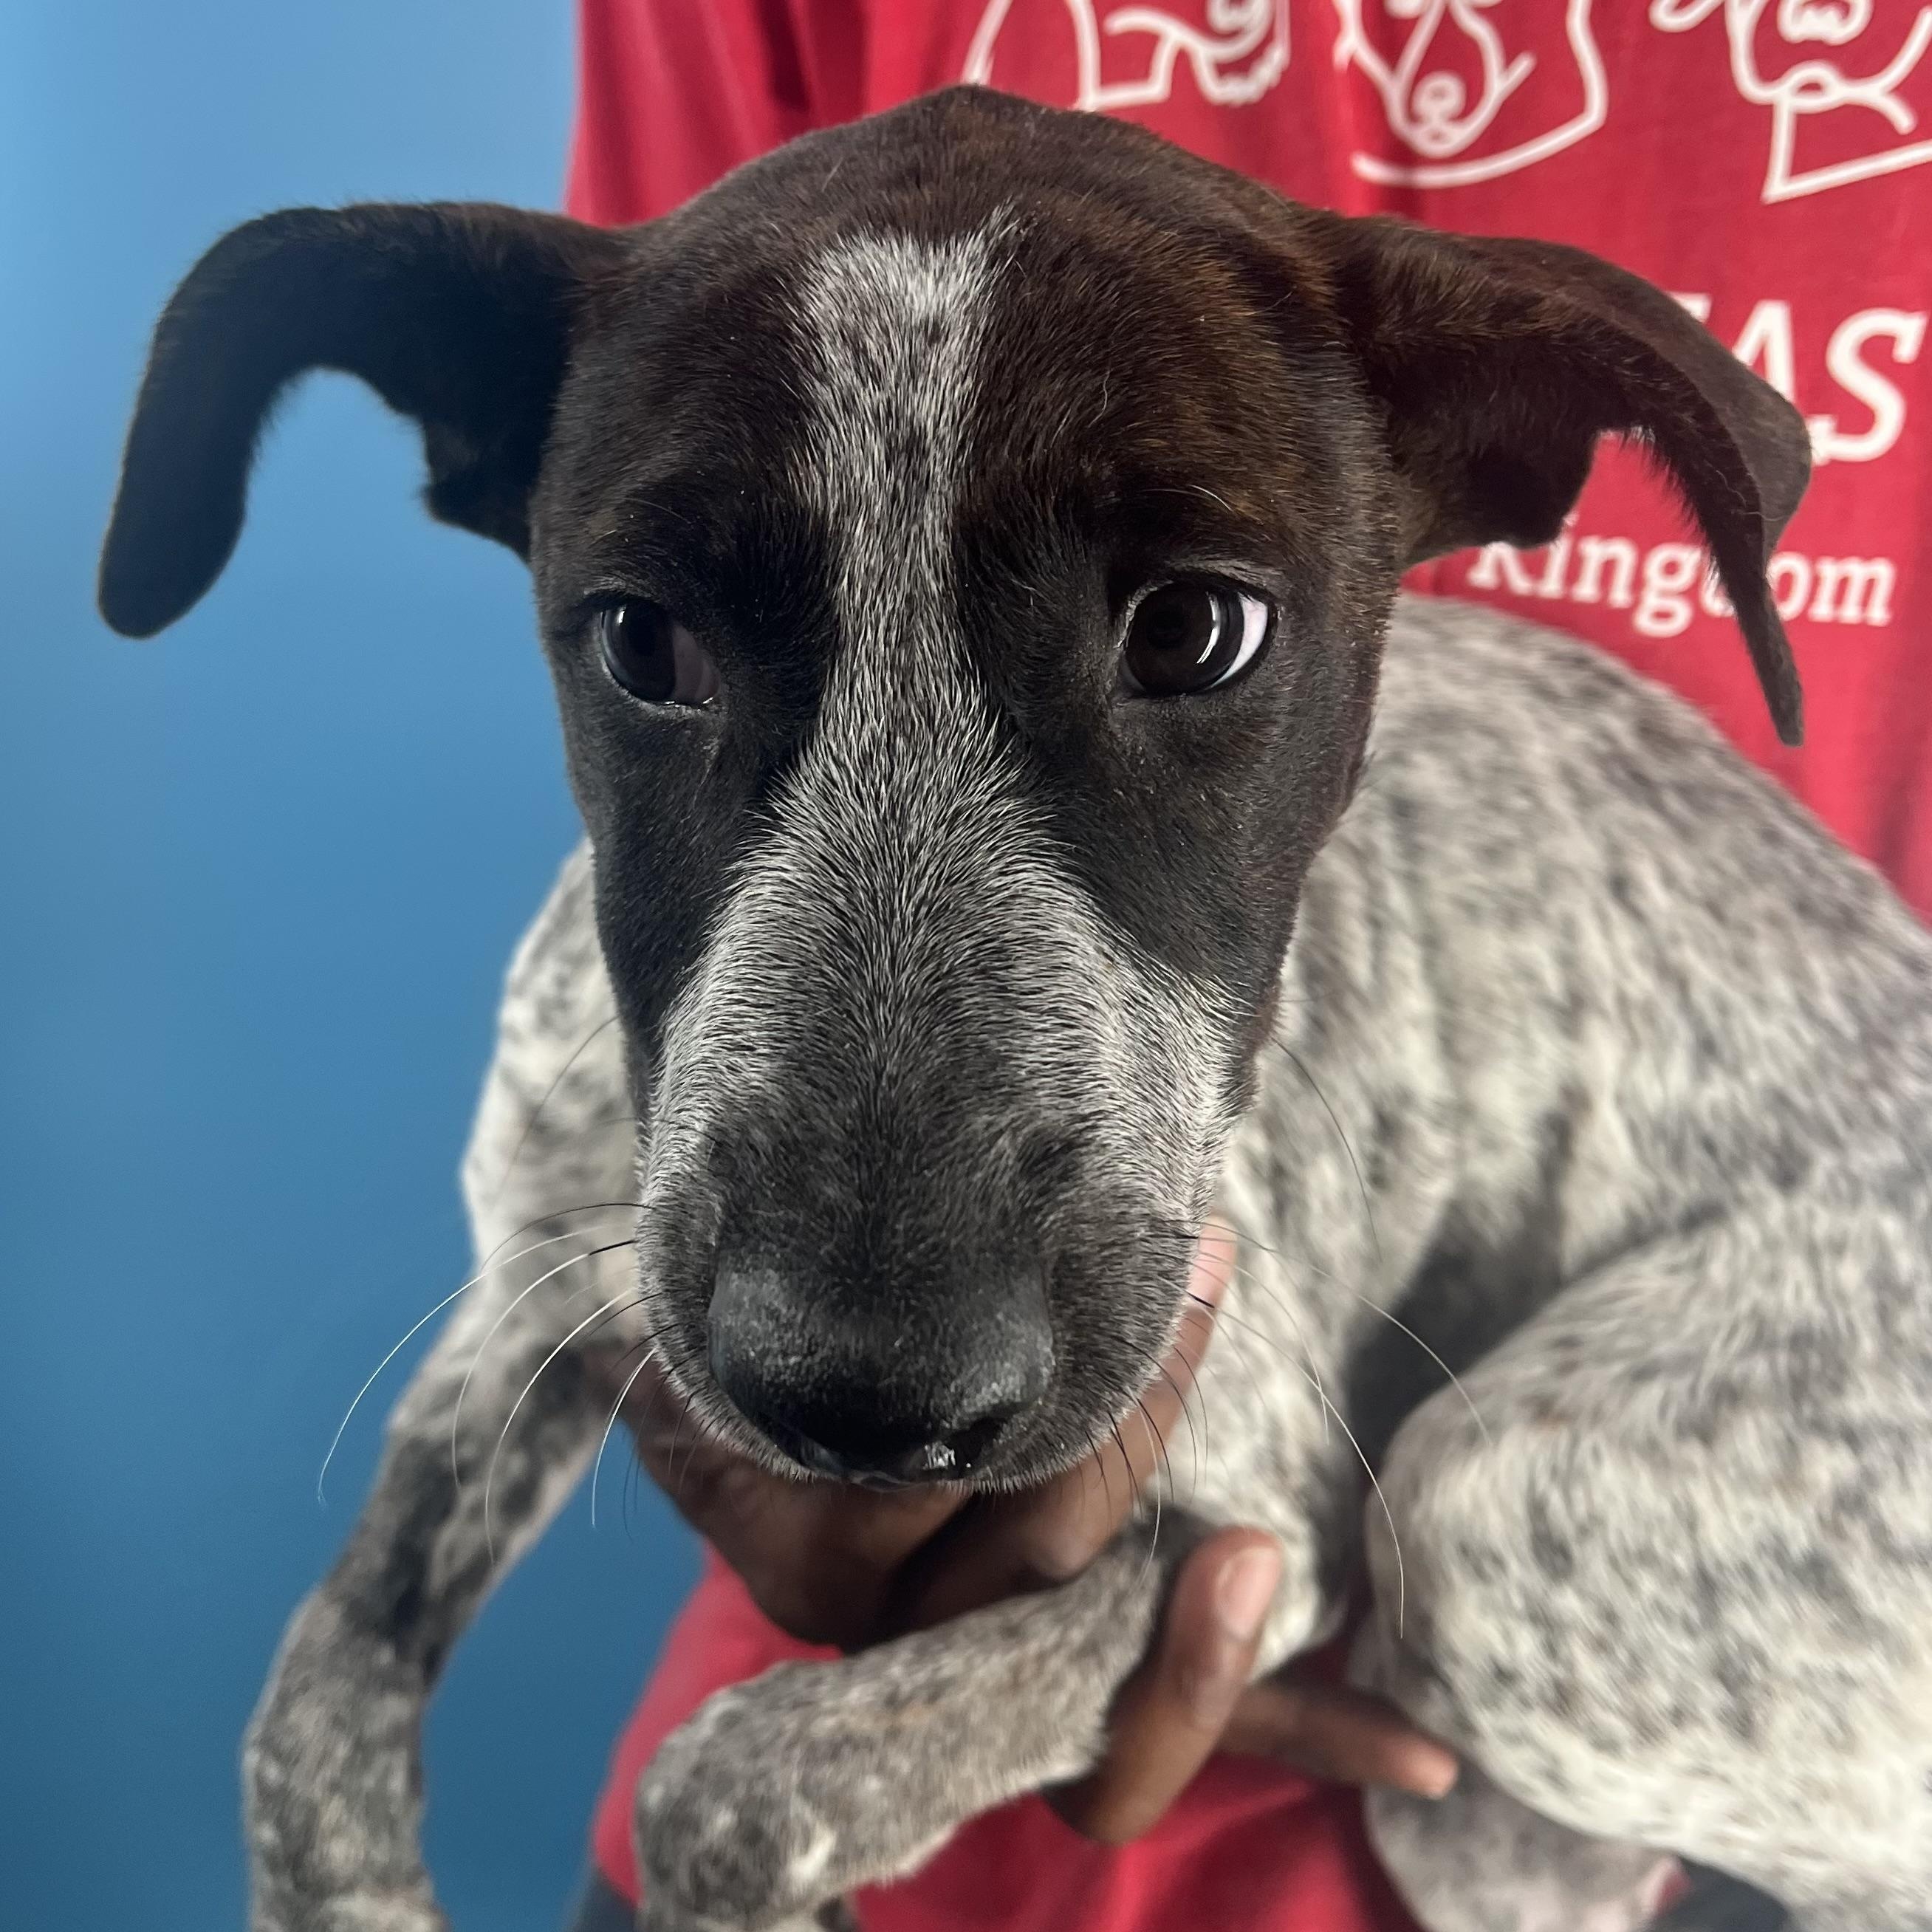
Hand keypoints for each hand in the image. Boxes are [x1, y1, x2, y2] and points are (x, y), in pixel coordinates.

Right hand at [584, 1230, 1456, 1841]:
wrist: (828, 1488)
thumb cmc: (789, 1402)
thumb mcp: (724, 1405)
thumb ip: (683, 1392)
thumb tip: (616, 1357)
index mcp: (822, 1582)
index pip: (915, 1505)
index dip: (1022, 1400)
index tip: (1111, 1260)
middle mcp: (916, 1665)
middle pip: (1032, 1582)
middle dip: (1120, 1426)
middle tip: (1197, 1268)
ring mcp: (1015, 1696)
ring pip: (1107, 1734)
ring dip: (1207, 1662)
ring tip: (1269, 1552)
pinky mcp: (1098, 1690)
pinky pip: (1199, 1739)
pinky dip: (1317, 1737)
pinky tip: (1434, 1764)